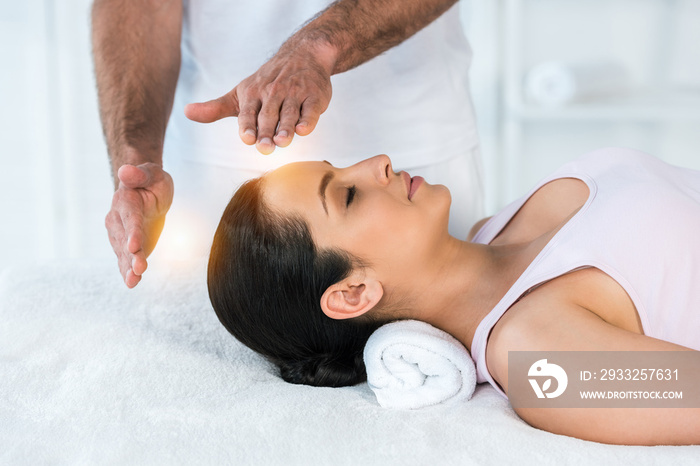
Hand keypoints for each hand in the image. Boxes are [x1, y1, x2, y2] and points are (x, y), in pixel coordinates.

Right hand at [105, 163, 173, 287]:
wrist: (146, 191)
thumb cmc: (151, 181)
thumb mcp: (152, 173)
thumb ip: (140, 174)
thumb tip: (125, 171)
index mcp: (125, 202)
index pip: (129, 219)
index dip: (132, 232)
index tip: (134, 246)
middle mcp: (117, 220)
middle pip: (125, 240)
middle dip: (131, 256)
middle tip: (139, 269)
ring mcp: (120, 235)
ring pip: (123, 253)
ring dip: (128, 267)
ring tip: (133, 281)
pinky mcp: (127, 246)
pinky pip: (125, 260)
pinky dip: (127, 271)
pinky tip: (131, 283)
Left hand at [184, 43, 333, 154]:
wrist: (303, 55)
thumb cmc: (267, 82)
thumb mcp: (240, 93)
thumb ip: (216, 108)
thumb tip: (186, 112)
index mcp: (253, 94)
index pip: (248, 113)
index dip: (247, 126)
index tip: (246, 138)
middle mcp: (273, 93)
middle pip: (268, 116)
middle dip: (267, 132)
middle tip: (265, 147)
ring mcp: (295, 94)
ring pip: (289, 114)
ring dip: (286, 128)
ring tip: (283, 142)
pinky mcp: (315, 97)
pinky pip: (311, 110)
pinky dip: (308, 119)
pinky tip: (304, 129)